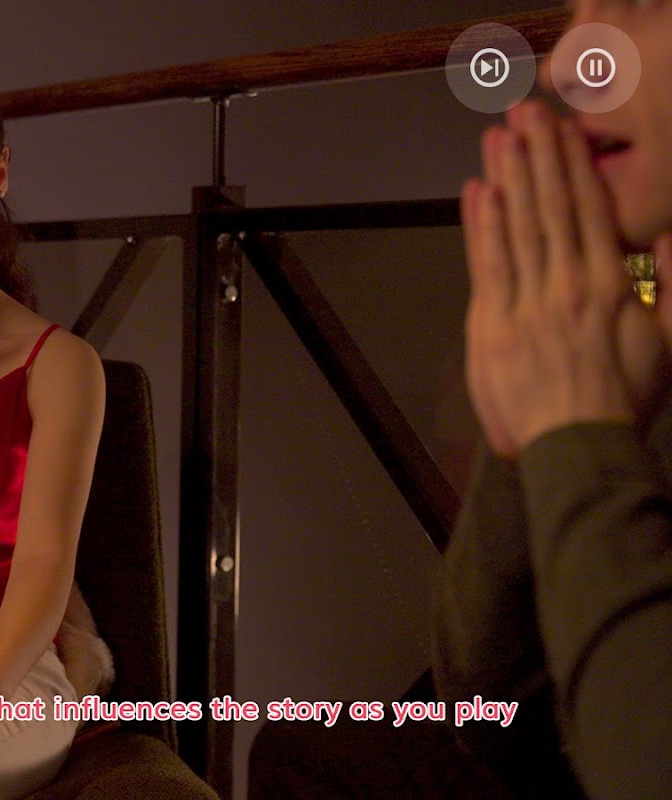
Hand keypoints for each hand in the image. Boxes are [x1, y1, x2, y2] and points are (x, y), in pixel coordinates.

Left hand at [462, 100, 671, 458]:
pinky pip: (487, 265)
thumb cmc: (624, 398)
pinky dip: (480, 226)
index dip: (575, 165)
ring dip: (507, 178)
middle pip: (551, 207)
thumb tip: (666, 237)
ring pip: (517, 228)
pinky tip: (476, 192)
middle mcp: (567, 284)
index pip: (589, 210)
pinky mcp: (492, 324)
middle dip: (538, 156)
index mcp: (610, 284)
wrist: (578, 447)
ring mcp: (526, 303)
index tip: (565, 129)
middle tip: (526, 112)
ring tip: (498, 137)